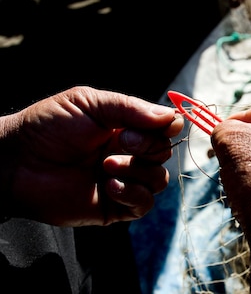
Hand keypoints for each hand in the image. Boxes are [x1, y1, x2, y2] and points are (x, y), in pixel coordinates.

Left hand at [0, 86, 183, 226]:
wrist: (16, 162)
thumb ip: (133, 107)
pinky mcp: (114, 207)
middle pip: (165, 153)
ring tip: (106, 166)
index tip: (154, 125)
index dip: (166, 127)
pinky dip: (134, 194)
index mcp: (127, 127)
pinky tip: (110, 186)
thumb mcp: (91, 103)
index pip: (166, 128)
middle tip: (121, 142)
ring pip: (159, 179)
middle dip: (148, 147)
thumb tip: (173, 117)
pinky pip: (144, 205)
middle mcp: (128, 154)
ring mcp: (123, 181)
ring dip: (138, 171)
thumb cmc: (49, 126)